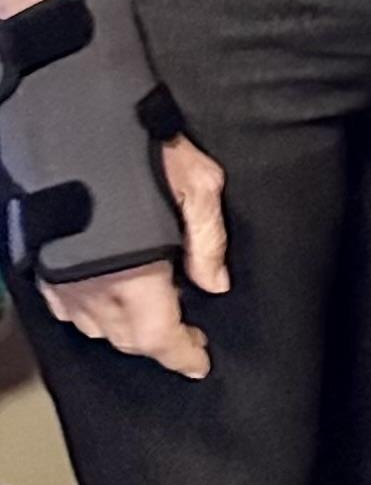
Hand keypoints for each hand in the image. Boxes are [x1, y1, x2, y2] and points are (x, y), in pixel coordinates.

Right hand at [38, 135, 229, 379]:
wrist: (72, 121)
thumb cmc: (142, 148)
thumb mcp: (198, 184)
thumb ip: (208, 240)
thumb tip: (216, 284)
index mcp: (135, 275)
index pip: (158, 338)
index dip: (181, 355)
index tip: (200, 363)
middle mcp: (92, 287)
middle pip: (126, 340)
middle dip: (158, 343)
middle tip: (187, 336)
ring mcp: (60, 279)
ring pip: (94, 328)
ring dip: (125, 330)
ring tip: (154, 315)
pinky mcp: (40, 264)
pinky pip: (65, 308)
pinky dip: (91, 314)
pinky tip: (110, 298)